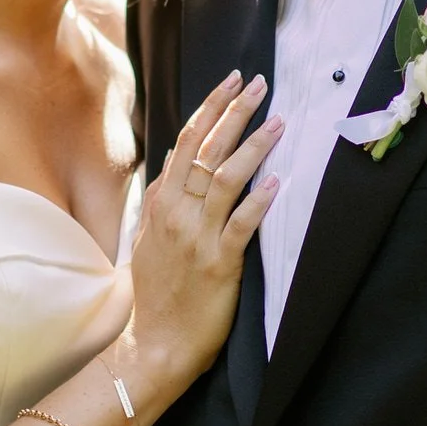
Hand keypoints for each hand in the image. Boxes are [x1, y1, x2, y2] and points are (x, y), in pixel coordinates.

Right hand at [122, 72, 281, 404]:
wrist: (153, 343)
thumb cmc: (155, 294)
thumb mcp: (147, 239)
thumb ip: (160, 202)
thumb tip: (172, 167)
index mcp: (161, 203)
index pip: (185, 143)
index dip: (209, 109)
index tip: (230, 82)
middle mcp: (177, 213)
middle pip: (206, 150)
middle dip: (233, 112)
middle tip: (257, 84)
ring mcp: (197, 237)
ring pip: (226, 178)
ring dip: (253, 146)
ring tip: (278, 122)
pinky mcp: (218, 263)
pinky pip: (242, 224)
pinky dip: (260, 200)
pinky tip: (278, 180)